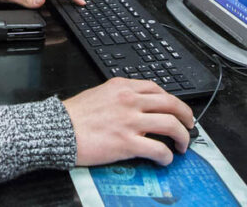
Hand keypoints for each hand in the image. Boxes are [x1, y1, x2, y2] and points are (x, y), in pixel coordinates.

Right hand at [63, 78, 194, 165]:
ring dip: (182, 136)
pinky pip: (158, 149)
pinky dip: (167, 156)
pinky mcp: (128, 143)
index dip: (172, 101)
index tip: (175, 110)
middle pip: (171, 104)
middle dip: (186, 116)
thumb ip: (119, 97)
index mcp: (122, 86)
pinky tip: (164, 159)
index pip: (157, 89)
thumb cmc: (73, 116)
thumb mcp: (98, 94)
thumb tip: (136, 107)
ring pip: (171, 124)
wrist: (57, 129)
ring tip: (182, 145)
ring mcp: (130, 121)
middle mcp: (129, 100)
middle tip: (189, 126)